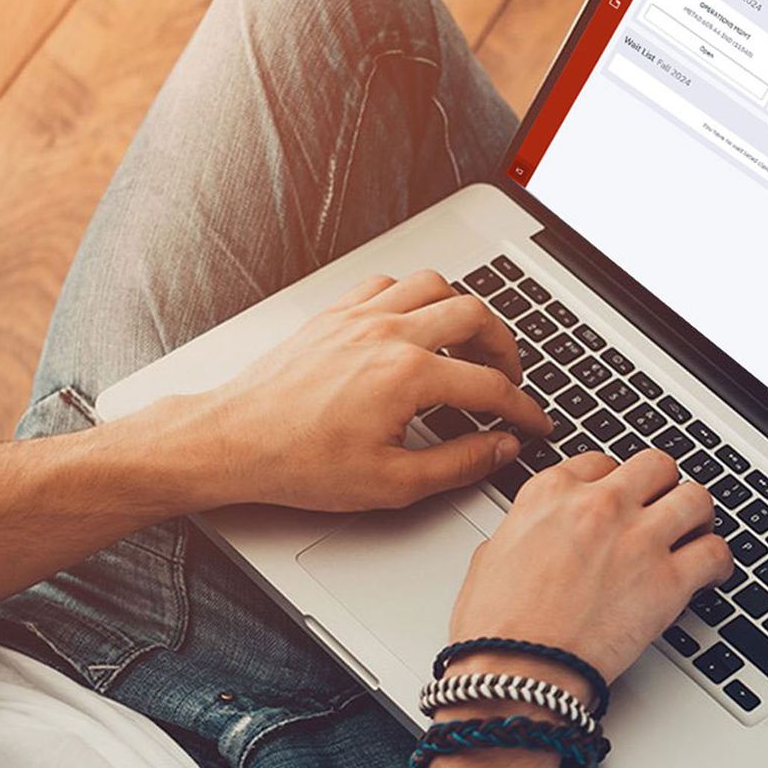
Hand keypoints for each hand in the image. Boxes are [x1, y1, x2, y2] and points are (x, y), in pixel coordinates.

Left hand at [177, 269, 551, 511]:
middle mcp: (388, 334)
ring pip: (434, 285)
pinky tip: (415, 324)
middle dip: (505, 347)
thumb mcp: (392, 484)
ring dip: (462, 310)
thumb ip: (459, 463)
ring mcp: (360, 317)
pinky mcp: (335, 315)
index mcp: (408, 376)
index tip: (534, 422)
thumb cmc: (299, 463)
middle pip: (475, 316)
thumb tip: (500, 448)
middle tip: (509, 377)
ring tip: (470, 342)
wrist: (232, 442)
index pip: (490, 386)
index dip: (523, 408)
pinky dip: (413, 297)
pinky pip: (388, 284)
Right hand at [446, 450, 733, 687]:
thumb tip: (531, 536)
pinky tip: (711, 573)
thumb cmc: (496, 629)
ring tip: (695, 533)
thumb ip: (520, 531)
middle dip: (662, 487)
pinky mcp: (668, 581)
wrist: (517, 673)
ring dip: (698, 515)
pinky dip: (719, 562)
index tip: (622, 499)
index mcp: (552, 493)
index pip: (602, 462)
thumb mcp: (490, 557)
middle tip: (662, 509)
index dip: (616, 482)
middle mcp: (599, 505)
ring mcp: (638, 539)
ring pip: (695, 497)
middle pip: (655, 466)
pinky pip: (715, 552)